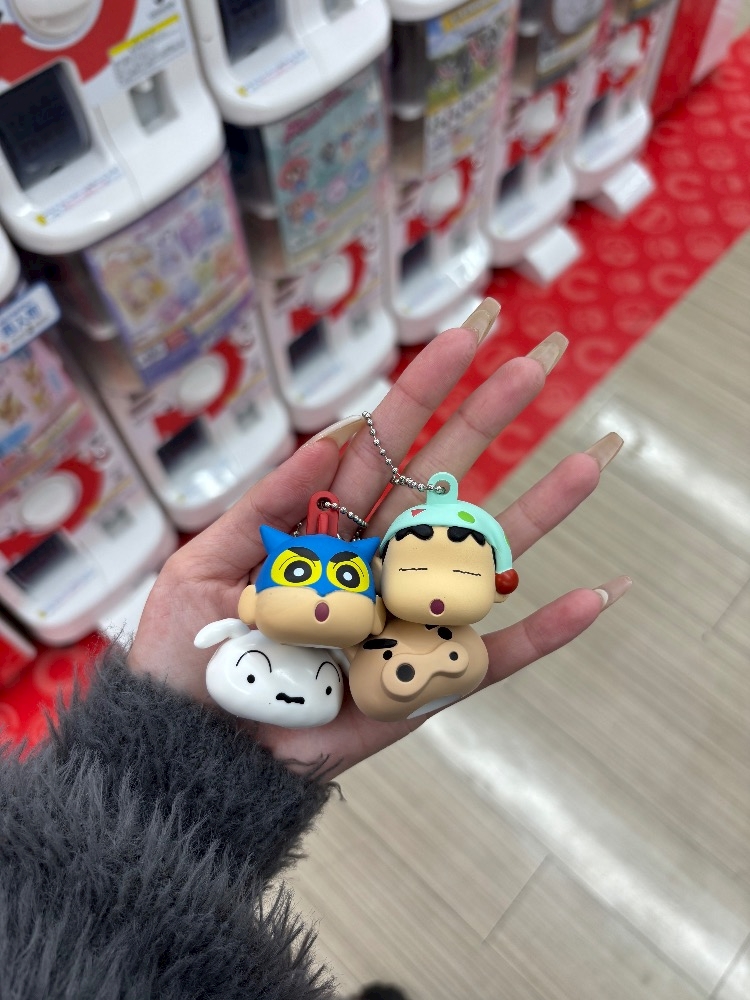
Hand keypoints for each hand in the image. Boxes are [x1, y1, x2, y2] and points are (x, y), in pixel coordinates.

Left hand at [129, 311, 626, 777]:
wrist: (195, 753)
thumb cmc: (187, 660)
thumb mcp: (203, 566)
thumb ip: (265, 504)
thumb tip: (329, 433)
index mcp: (327, 529)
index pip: (383, 448)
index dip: (423, 392)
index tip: (466, 336)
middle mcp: (377, 564)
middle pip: (446, 484)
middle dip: (491, 423)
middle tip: (541, 363)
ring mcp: (407, 619)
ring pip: (484, 558)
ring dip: (540, 510)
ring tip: (593, 459)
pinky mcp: (425, 683)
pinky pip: (493, 655)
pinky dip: (545, 632)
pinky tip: (596, 594)